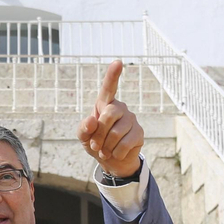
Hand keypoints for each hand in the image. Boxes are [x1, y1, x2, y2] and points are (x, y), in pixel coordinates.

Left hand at [77, 60, 143, 179]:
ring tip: (104, 151)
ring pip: (117, 132)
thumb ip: (84, 128)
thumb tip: (92, 120)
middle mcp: (120, 108)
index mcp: (105, 104)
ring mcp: (131, 119)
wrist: (111, 161)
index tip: (118, 62)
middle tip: (95, 146)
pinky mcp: (139, 133)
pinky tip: (115, 154)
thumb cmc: (95, 143)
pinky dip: (115, 153)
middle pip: (109, 115)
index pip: (109, 87)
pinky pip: (125, 143)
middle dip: (99, 134)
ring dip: (106, 146)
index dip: (113, 75)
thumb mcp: (83, 136)